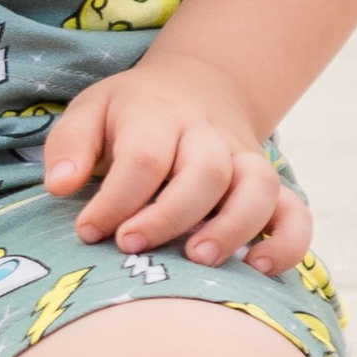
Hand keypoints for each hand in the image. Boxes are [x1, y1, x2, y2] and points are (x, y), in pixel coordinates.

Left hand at [43, 62, 312, 271]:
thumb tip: (60, 185)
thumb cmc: (131, 116)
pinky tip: (259, 269)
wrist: (198, 88)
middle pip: (205, 172)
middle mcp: (209, 138)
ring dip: (233, 227)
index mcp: (159, 117)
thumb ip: (69, 145)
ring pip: (257, 188)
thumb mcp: (91, 111)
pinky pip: (296, 213)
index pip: (144, 157)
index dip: (116, 199)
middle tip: (132, 246)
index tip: (88, 231)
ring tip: (198, 260)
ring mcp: (246, 162)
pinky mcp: (272, 189)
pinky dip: (288, 242)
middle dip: (169, 215)